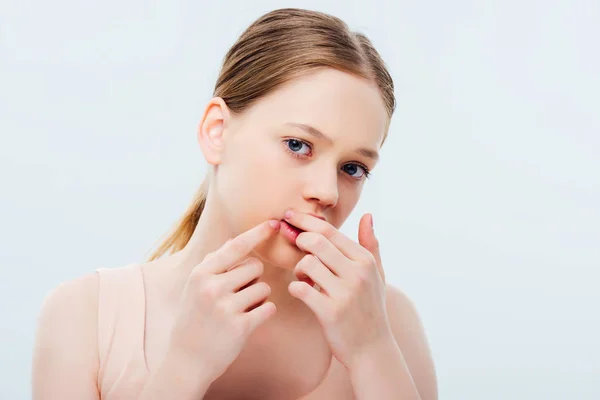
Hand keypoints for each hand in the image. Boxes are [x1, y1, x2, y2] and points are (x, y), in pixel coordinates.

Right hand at [167, 220, 279, 381]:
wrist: (186, 360)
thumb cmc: (195, 318)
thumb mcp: (195, 286)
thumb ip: (216, 263)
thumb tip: (238, 239)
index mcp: (201, 274)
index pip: (236, 246)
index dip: (258, 233)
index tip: (274, 223)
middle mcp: (212, 287)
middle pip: (255, 266)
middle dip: (253, 278)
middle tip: (237, 294)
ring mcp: (226, 307)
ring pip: (263, 287)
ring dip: (258, 298)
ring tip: (239, 310)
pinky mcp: (241, 327)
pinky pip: (268, 308)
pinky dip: (263, 313)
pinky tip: (248, 321)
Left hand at [284, 210, 391, 369]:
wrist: (372, 349)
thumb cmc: (370, 307)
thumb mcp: (377, 274)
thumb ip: (371, 244)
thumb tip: (367, 215)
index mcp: (365, 260)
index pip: (330, 231)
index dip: (305, 221)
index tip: (289, 216)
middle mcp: (357, 273)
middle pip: (315, 242)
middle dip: (299, 242)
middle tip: (296, 249)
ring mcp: (345, 293)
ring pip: (306, 264)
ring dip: (298, 269)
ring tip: (304, 277)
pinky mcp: (330, 312)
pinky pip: (300, 288)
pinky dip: (295, 287)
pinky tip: (301, 291)